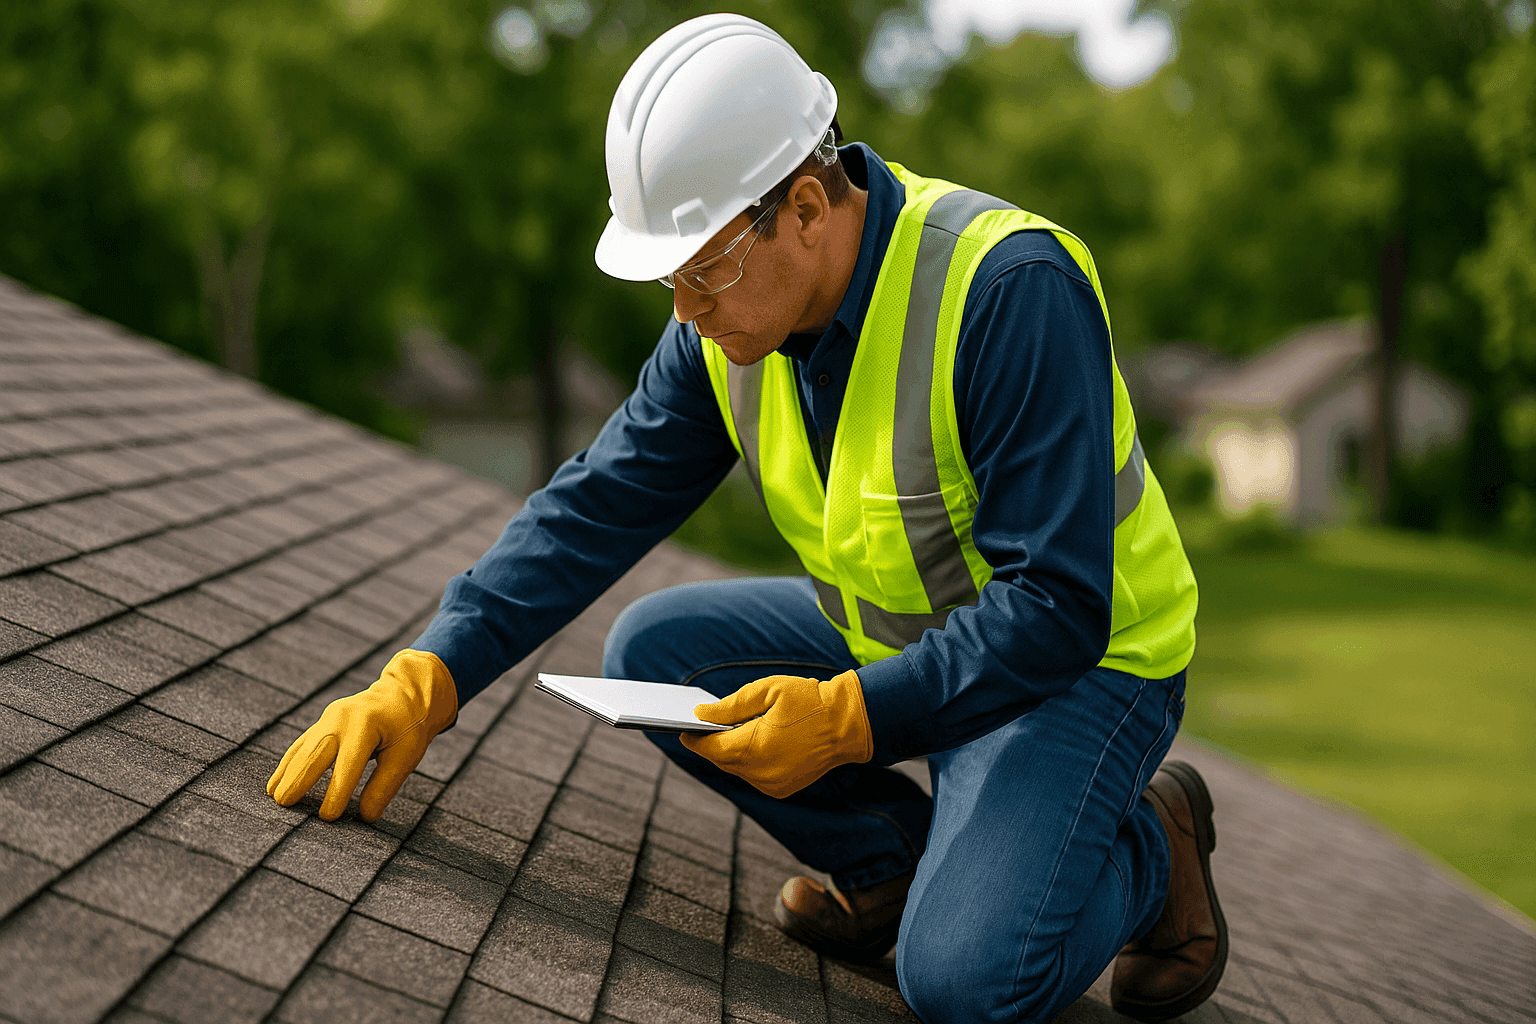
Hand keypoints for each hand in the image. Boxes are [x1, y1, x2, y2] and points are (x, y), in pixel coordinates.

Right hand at [267, 649, 457, 820]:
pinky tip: (277, 781)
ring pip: (304, 748)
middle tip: (284, 805)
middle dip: (299, 780)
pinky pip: (302, 743)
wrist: (403, 694)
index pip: (348, 764)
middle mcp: (343, 718)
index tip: (327, 817)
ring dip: (288, 772)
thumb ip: (384, 785)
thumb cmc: (407, 728)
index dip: (337, 791)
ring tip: (274, 797)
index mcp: (367, 725)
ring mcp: (330, 717)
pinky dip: (289, 762)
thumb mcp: (406, 755)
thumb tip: (365, 817)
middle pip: (316, 753)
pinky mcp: (324, 721)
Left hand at [680, 670, 872, 798]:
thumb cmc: (808, 700)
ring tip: (722, 734)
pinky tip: (747, 744)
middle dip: (710, 745)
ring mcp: (772, 784)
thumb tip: (700, 716)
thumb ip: (730, 706)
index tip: (681, 728)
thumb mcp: (767, 691)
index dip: (694, 739)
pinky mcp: (781, 789)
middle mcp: (762, 772)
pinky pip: (752, 776)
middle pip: (722, 760)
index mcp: (755, 747)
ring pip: (736, 770)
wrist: (849, 723)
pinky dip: (747, 762)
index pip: (711, 748)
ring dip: (729, 753)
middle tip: (698, 728)